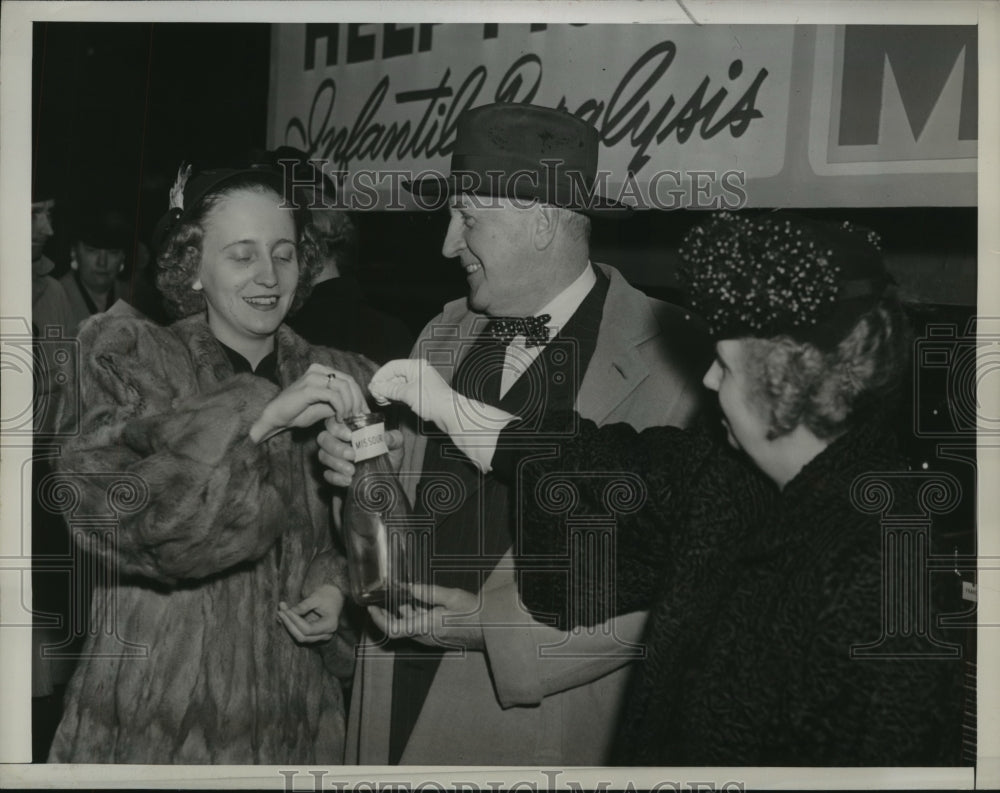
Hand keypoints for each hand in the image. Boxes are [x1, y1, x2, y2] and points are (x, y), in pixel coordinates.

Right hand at [250, 364, 366, 442]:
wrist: (275, 418)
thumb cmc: (298, 413)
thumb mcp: (324, 408)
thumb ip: (339, 404)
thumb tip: (358, 410)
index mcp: (322, 372)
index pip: (349, 380)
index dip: (360, 397)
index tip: (366, 413)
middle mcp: (318, 370)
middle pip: (349, 381)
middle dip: (358, 401)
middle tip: (359, 417)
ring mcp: (313, 377)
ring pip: (343, 387)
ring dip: (350, 405)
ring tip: (348, 419)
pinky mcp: (309, 388)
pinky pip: (333, 395)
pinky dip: (340, 407)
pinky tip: (339, 418)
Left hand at [277, 584, 345, 643]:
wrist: (335, 595)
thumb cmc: (328, 594)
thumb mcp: (316, 597)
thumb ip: (303, 606)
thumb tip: (288, 612)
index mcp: (330, 625)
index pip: (308, 629)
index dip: (295, 621)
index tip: (286, 610)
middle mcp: (326, 634)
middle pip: (302, 636)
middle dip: (289, 624)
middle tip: (280, 610)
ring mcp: (320, 636)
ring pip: (299, 637)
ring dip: (288, 626)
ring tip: (281, 611)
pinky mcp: (314, 634)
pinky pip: (300, 633)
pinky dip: (291, 625)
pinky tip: (284, 616)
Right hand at [318, 417, 404, 487]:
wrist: (386, 482)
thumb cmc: (389, 457)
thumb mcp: (396, 445)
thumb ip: (393, 438)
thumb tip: (385, 437)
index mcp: (352, 429)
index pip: (335, 421)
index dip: (338, 427)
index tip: (350, 436)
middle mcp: (339, 440)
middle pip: (324, 437)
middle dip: (335, 446)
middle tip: (352, 455)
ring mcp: (334, 457)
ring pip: (322, 455)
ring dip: (336, 463)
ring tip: (352, 471)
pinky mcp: (333, 474)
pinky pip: (326, 474)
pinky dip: (336, 477)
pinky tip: (348, 480)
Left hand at [367, 583, 484, 650]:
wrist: (489, 627)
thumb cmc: (472, 612)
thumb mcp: (450, 596)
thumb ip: (427, 592)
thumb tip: (407, 586)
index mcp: (426, 626)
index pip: (393, 629)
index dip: (379, 620)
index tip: (371, 607)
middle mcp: (424, 635)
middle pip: (398, 626)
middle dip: (389, 611)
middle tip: (382, 596)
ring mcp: (429, 638)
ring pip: (409, 625)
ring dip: (403, 610)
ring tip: (402, 591)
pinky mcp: (434, 636)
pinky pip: (418, 626)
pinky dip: (414, 614)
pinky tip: (418, 600)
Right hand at [369, 359, 515, 471]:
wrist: (451, 414)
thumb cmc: (433, 401)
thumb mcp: (407, 393)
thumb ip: (390, 389)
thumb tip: (376, 387)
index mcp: (416, 366)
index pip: (392, 366)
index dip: (380, 375)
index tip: (372, 386)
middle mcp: (418, 371)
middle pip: (395, 375)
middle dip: (384, 385)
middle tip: (375, 396)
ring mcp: (420, 383)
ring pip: (398, 384)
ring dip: (388, 392)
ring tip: (381, 400)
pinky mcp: (421, 393)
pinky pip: (404, 392)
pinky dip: (396, 396)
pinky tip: (389, 402)